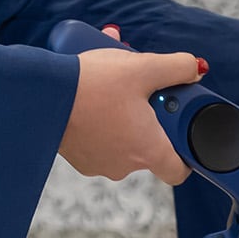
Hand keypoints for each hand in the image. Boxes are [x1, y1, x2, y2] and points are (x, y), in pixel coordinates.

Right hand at [58, 25, 204, 184]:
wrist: (43, 95)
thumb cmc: (94, 85)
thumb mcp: (142, 67)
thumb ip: (176, 67)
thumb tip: (194, 70)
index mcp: (148, 150)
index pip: (178, 170)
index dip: (186, 151)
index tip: (182, 129)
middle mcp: (125, 164)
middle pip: (151, 143)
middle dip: (152, 113)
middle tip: (144, 86)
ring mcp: (100, 163)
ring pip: (124, 136)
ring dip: (126, 111)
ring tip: (116, 80)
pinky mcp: (79, 156)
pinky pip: (101, 137)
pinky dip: (103, 117)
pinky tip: (95, 92)